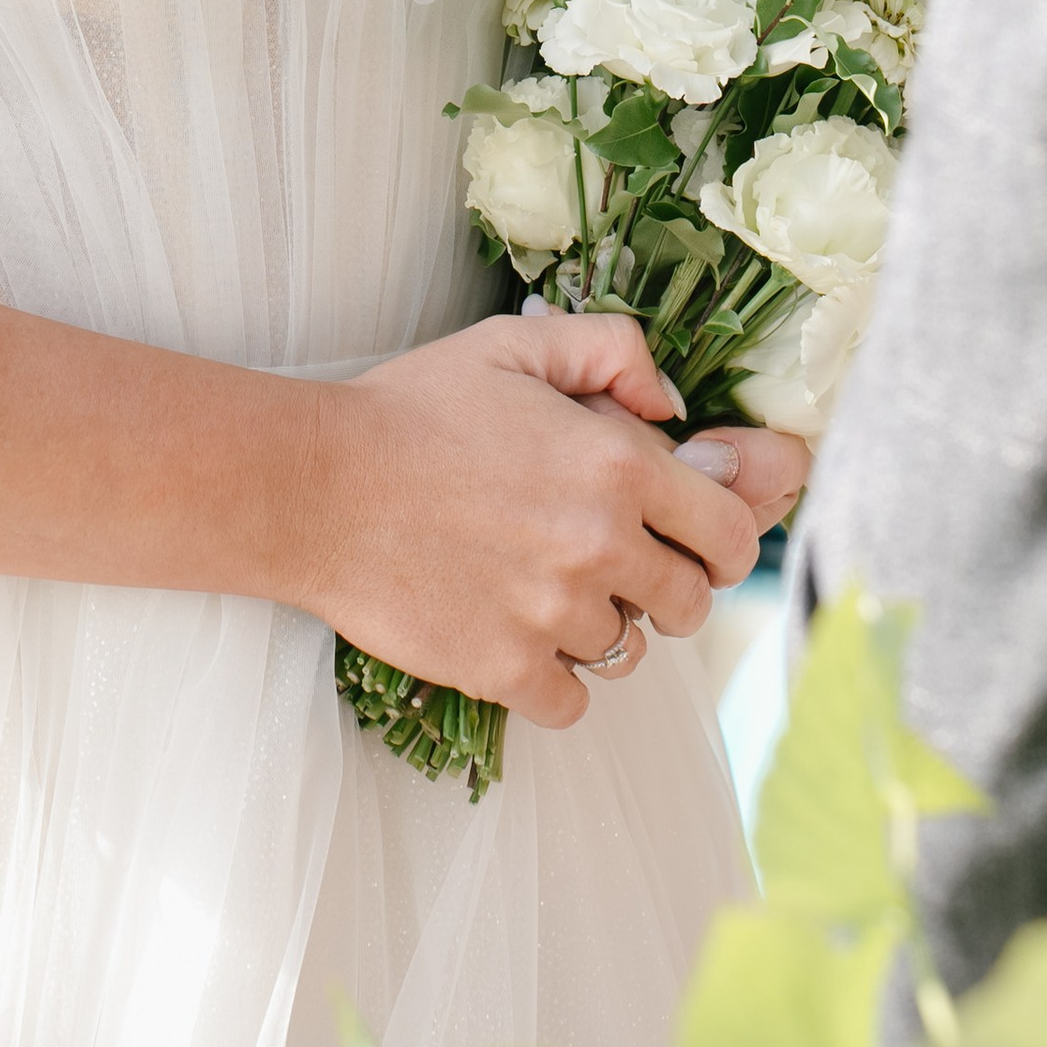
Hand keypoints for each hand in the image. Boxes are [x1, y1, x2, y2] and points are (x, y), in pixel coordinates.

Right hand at [305, 312, 803, 727]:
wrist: (315, 485)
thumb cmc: (413, 408)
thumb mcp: (514, 344)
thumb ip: (613, 350)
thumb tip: (671, 405)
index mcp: (617, 465)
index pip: (731, 535)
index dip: (719, 542)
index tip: (687, 540)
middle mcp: (599, 544)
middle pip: (691, 604)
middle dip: (666, 587)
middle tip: (613, 566)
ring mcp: (552, 615)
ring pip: (628, 651)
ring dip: (599, 626)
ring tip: (543, 588)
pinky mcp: (504, 669)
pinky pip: (573, 702)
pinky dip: (555, 681)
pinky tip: (518, 635)